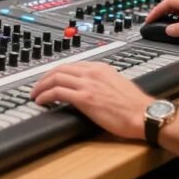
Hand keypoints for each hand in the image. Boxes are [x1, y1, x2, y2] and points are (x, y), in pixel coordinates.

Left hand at [30, 62, 153, 139]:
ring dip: (41, 86)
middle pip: (59, 69)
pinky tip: (41, 101)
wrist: (143, 114)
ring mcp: (87, 84)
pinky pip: (57, 92)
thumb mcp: (117, 84)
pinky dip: (45, 95)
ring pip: (55, 78)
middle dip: (44, 77)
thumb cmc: (134, 105)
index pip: (71, 65)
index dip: (56, 72)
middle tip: (37, 86)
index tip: (50, 79)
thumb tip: (92, 88)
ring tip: (35, 94)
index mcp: (100, 68)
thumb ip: (102, 82)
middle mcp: (92, 72)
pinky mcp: (84, 98)